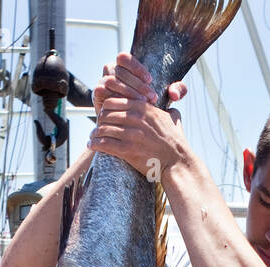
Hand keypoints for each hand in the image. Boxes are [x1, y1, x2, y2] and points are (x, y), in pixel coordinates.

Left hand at [89, 53, 189, 179]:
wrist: (177, 162)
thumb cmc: (176, 142)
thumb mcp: (173, 117)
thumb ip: (165, 108)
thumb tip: (166, 103)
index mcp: (143, 107)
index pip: (113, 102)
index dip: (105, 109)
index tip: (104, 116)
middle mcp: (136, 118)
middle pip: (105, 114)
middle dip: (99, 121)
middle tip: (97, 128)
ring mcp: (131, 134)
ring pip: (102, 129)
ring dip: (94, 134)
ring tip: (92, 138)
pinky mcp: (127, 150)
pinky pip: (103, 144)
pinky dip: (94, 144)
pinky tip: (92, 146)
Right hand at [92, 52, 186, 112]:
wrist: (131, 125)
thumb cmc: (150, 105)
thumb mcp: (168, 96)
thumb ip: (177, 90)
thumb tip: (174, 93)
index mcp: (125, 66)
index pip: (124, 57)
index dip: (136, 66)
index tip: (150, 80)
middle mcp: (111, 72)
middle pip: (120, 70)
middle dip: (137, 84)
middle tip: (152, 97)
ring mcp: (102, 83)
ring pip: (112, 80)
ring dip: (128, 91)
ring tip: (143, 103)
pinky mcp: (97, 96)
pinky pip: (103, 91)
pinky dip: (116, 98)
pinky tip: (128, 107)